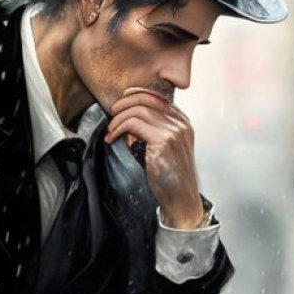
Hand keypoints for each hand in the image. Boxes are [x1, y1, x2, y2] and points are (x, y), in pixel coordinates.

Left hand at [104, 87, 205, 228]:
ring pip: (138, 110)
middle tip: (111, 115)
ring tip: (111, 130)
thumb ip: (155, 132)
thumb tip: (130, 121)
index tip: (122, 99)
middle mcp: (180, 124)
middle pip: (147, 100)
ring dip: (119, 119)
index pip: (158, 97)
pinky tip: (113, 138)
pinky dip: (119, 128)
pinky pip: (133, 123)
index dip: (137, 94)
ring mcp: (173, 131)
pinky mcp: (163, 141)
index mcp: (183, 123)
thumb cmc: (171, 179)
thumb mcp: (166, 150)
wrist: (181, 200)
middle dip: (124, 104)